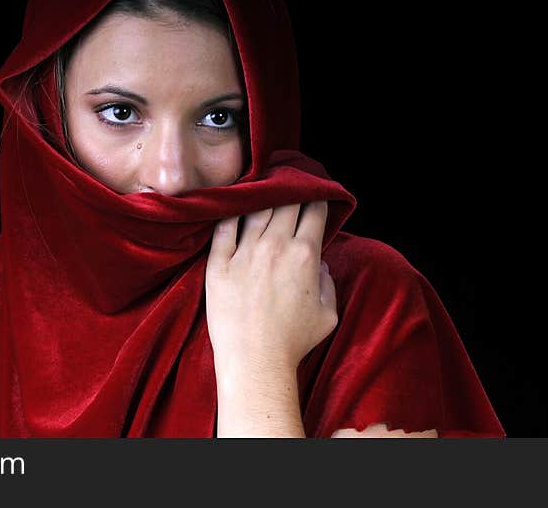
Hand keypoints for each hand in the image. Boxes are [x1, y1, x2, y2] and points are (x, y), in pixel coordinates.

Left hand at [205, 201, 337, 378]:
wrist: (254, 360)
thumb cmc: (294, 342)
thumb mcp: (328, 314)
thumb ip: (329, 283)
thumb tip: (322, 265)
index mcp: (304, 255)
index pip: (313, 213)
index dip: (316, 199)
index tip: (315, 196)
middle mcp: (274, 246)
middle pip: (285, 204)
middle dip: (291, 191)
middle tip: (290, 186)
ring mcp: (244, 253)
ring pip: (255, 210)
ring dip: (262, 196)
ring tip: (263, 189)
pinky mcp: (218, 263)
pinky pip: (222, 228)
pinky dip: (229, 213)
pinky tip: (231, 205)